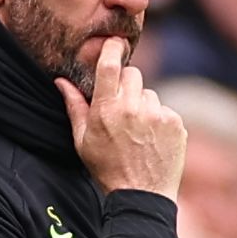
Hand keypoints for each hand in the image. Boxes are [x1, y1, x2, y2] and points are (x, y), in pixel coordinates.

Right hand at [56, 38, 185, 198]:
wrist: (141, 195)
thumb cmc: (106, 168)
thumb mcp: (82, 140)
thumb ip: (74, 106)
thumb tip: (61, 81)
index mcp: (107, 110)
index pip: (110, 66)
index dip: (112, 49)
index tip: (114, 42)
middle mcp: (134, 108)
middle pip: (132, 74)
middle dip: (126, 84)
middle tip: (120, 106)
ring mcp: (158, 115)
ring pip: (149, 94)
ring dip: (142, 104)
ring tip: (136, 131)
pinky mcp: (175, 124)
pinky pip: (164, 110)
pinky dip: (158, 120)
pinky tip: (150, 139)